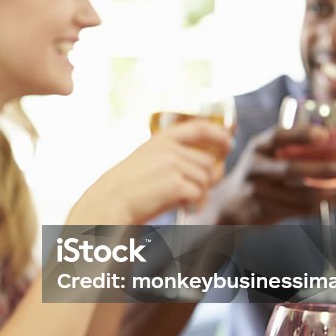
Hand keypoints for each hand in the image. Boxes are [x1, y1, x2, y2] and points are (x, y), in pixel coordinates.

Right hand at [68, 120, 232, 224]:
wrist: (107, 203)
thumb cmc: (126, 189)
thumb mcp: (148, 163)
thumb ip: (177, 160)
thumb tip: (215, 168)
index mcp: (160, 140)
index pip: (199, 127)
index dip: (219, 134)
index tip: (228, 143)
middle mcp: (167, 148)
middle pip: (209, 162)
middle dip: (209, 179)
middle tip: (197, 192)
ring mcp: (171, 164)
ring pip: (206, 179)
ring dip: (201, 194)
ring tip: (185, 202)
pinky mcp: (174, 183)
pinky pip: (199, 194)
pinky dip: (195, 204)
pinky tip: (183, 208)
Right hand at [205, 126, 335, 224]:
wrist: (230, 202)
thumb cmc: (261, 172)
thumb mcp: (269, 152)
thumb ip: (297, 145)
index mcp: (258, 147)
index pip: (278, 136)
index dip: (301, 135)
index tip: (324, 135)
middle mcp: (255, 168)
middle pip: (290, 169)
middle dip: (321, 169)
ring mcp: (256, 191)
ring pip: (297, 195)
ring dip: (327, 194)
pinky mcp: (262, 211)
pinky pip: (296, 211)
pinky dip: (317, 208)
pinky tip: (332, 203)